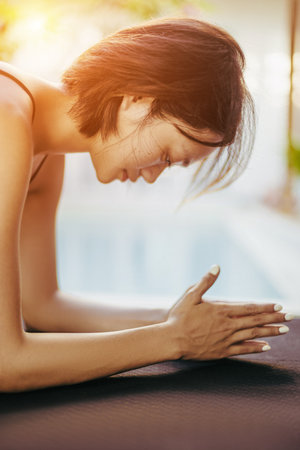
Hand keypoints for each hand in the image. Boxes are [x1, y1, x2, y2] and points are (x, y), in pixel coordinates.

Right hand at [167, 265, 292, 360]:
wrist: (172, 340)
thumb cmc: (179, 317)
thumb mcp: (190, 295)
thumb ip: (205, 282)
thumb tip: (217, 267)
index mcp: (221, 310)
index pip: (249, 308)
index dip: (265, 307)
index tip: (279, 306)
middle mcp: (227, 325)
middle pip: (255, 321)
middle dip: (273, 318)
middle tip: (289, 317)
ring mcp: (226, 339)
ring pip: (252, 334)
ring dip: (269, 332)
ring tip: (284, 330)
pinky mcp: (222, 351)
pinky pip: (243, 350)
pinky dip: (255, 347)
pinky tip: (266, 347)